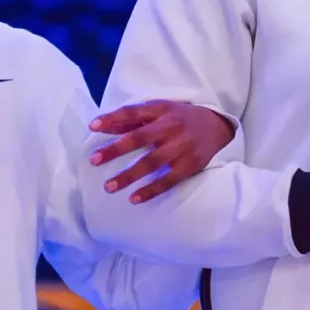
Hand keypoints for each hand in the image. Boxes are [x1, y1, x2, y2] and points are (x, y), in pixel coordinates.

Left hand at [87, 100, 235, 203]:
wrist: (217, 126)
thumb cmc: (179, 117)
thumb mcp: (158, 111)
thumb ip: (130, 119)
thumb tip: (101, 126)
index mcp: (161, 111)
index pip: (133, 113)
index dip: (113, 118)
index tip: (93, 126)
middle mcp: (171, 128)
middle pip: (140, 139)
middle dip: (116, 150)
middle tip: (94, 160)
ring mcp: (182, 148)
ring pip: (153, 163)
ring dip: (130, 175)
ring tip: (109, 187)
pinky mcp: (190, 165)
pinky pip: (169, 180)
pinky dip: (151, 190)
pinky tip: (134, 198)